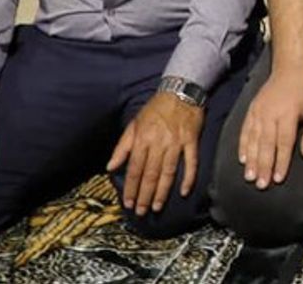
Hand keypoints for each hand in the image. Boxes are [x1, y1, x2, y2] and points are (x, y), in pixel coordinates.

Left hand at [107, 92, 204, 215]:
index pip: (135, 168)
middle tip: (141, 212)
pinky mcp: (191, 141)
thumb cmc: (155, 109)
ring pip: (168, 171)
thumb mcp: (134, 124)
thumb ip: (122, 147)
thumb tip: (111, 167)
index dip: (131, 188)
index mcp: (143, 139)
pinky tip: (184, 191)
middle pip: (150, 174)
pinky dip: (188, 177)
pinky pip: (191, 162)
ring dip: (162, 191)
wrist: (180, 91)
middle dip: (144, 195)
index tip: (128, 203)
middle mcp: (159, 142)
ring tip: (156, 207)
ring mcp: (176, 142)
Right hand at [237, 67, 302, 189]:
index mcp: (289, 114)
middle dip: (263, 166)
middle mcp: (271, 114)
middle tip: (261, 185)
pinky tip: (242, 159)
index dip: (281, 162)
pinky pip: (245, 131)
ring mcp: (259, 112)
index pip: (284, 143)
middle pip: (266, 144)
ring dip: (251, 160)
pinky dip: (243, 146)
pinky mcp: (252, 110)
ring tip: (249, 177)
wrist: (291, 69)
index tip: (278, 179)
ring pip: (253, 140)